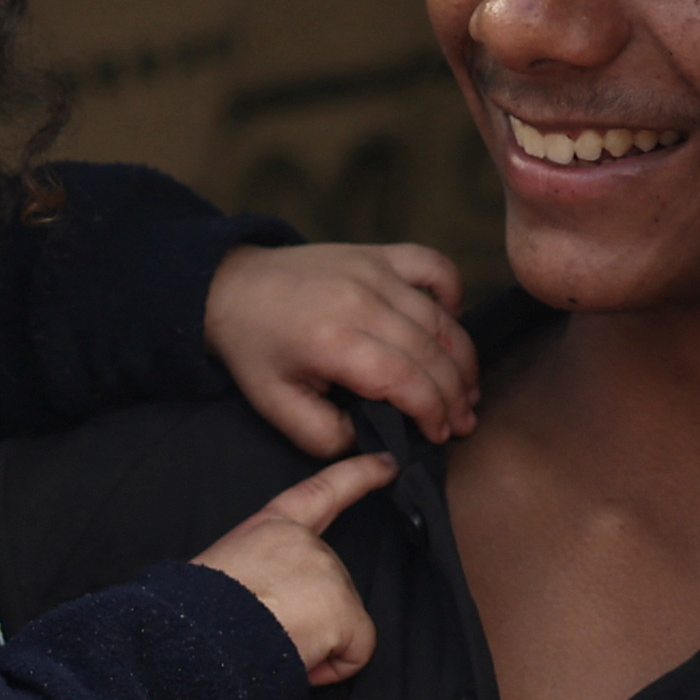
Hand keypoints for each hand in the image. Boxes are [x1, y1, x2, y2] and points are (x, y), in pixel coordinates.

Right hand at [192, 453, 392, 684]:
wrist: (199, 638)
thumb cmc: (198, 615)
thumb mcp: (228, 570)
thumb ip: (267, 570)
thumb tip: (282, 607)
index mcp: (271, 528)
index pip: (321, 492)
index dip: (358, 475)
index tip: (388, 463)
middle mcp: (305, 541)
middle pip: (333, 584)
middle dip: (311, 616)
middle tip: (266, 629)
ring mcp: (328, 572)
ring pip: (341, 623)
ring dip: (314, 643)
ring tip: (273, 644)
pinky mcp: (343, 609)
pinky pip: (355, 652)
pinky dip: (330, 667)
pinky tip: (298, 661)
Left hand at [204, 239, 477, 453]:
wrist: (232, 288)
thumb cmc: (256, 351)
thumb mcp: (277, 408)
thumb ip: (327, 437)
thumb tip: (376, 445)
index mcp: (335, 342)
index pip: (406, 380)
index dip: (432, 411)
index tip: (440, 434)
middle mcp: (361, 301)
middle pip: (432, 351)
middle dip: (455, 394)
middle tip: (464, 421)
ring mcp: (374, 271)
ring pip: (440, 317)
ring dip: (462, 357)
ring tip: (467, 388)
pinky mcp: (378, 253)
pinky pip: (434, 265)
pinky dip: (453, 291)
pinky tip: (451, 323)